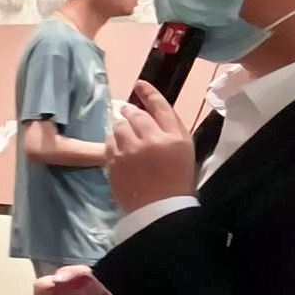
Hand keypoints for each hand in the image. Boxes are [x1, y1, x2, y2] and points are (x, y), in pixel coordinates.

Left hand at [105, 82, 196, 213]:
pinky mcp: (114, 163)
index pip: (160, 106)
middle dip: (131, 112)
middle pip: (135, 115)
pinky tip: (121, 151)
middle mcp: (151, 140)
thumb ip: (171, 128)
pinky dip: (113, 143)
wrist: (161, 210)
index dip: (149, 93)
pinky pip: (109, 143)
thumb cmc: (177, 180)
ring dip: (122, 128)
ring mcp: (130, 152)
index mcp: (174, 137)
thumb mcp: (185, 150)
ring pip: (119, 127)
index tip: (140, 84)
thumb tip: (151, 108)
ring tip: (128, 138)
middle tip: (129, 113)